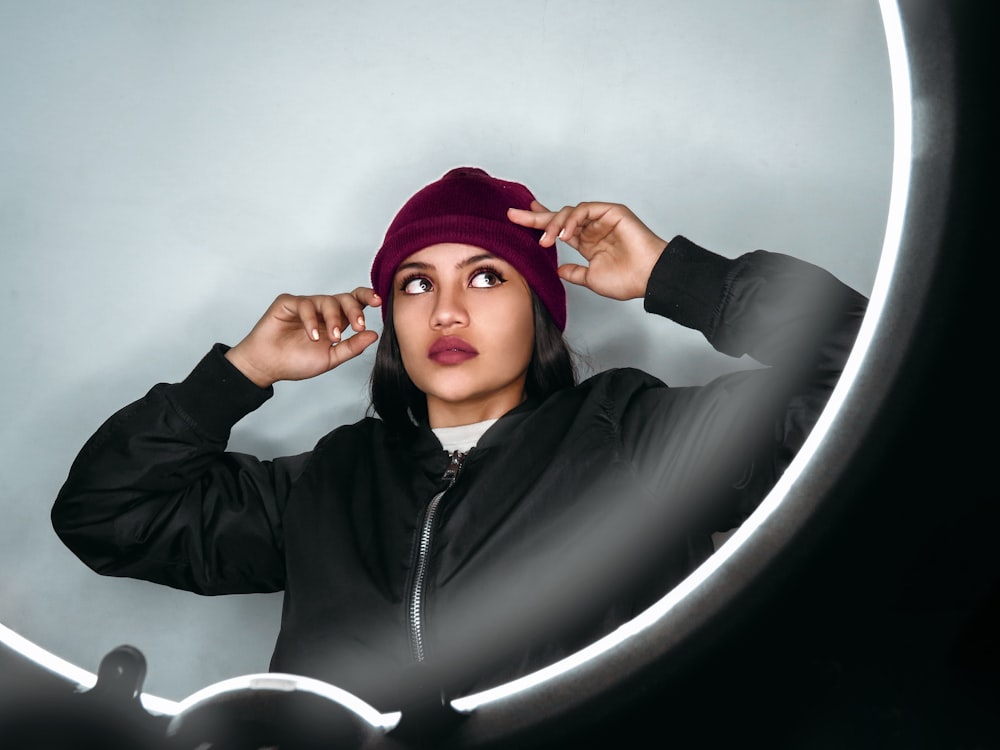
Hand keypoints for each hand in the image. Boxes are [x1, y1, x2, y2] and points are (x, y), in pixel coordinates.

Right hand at [225, 289, 380, 386]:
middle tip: (359, 325)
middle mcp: (322, 310)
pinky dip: (311, 320)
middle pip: (344, 298)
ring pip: (326, 300)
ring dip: (333, 319)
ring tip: (332, 337)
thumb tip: (374, 335)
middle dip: (354, 310)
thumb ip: (352, 347)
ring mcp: (305, 305)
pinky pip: (304, 304)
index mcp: (335, 321)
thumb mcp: (331, 358)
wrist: (268, 367)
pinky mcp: (288, 303)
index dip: (367, 298)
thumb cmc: (296, 362)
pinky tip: (312, 335)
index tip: (379, 302)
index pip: (354, 303)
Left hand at [508, 201, 666, 300]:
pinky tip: (564, 234)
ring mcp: (602, 218)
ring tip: (546, 240)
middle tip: (513, 215)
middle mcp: (593, 228)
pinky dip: (572, 219)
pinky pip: (585, 209)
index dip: (541, 224)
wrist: (648, 278)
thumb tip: (557, 270)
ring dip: (554, 224)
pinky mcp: (612, 212)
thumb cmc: (627, 280)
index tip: (519, 220)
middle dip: (536, 216)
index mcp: (588, 243)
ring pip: (570, 212)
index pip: (560, 229)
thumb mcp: (591, 279)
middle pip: (560, 217)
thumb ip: (574, 273)